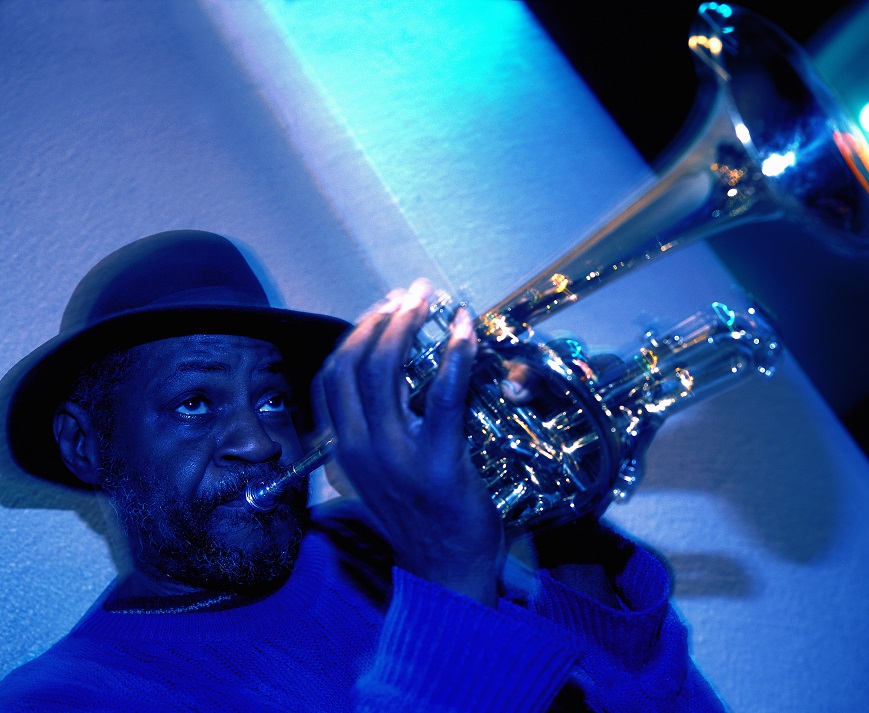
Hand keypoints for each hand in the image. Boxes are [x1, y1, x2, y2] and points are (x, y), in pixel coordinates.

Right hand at [315, 280, 504, 605]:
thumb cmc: (421, 520)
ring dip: (409, 325)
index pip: (333, 377)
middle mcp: (359, 449)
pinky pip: (441, 396)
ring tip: (430, 300)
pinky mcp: (436, 462)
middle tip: (411, 294)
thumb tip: (390, 389)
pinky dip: (453, 356)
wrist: (446, 573)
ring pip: (388, 371)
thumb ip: (374, 436)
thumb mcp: (380, 478)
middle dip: (382, 317)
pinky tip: (464, 331)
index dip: (356, 334)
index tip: (382, 310)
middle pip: (356, 363)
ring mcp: (394, 456)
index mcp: (343, 450)